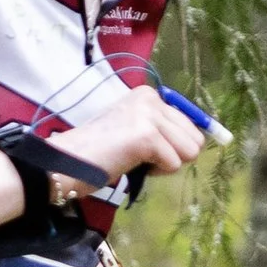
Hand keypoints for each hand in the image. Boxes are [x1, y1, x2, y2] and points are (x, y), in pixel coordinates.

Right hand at [62, 85, 215, 184]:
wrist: (69, 161)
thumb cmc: (99, 152)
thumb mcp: (134, 129)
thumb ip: (163, 130)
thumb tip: (197, 144)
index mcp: (148, 94)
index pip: (190, 125)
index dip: (173, 146)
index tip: (145, 149)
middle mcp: (151, 99)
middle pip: (195, 139)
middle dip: (174, 156)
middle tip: (143, 158)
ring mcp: (149, 115)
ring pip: (189, 152)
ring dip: (166, 165)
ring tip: (137, 160)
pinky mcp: (147, 136)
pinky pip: (173, 164)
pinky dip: (155, 172)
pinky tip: (131, 164)